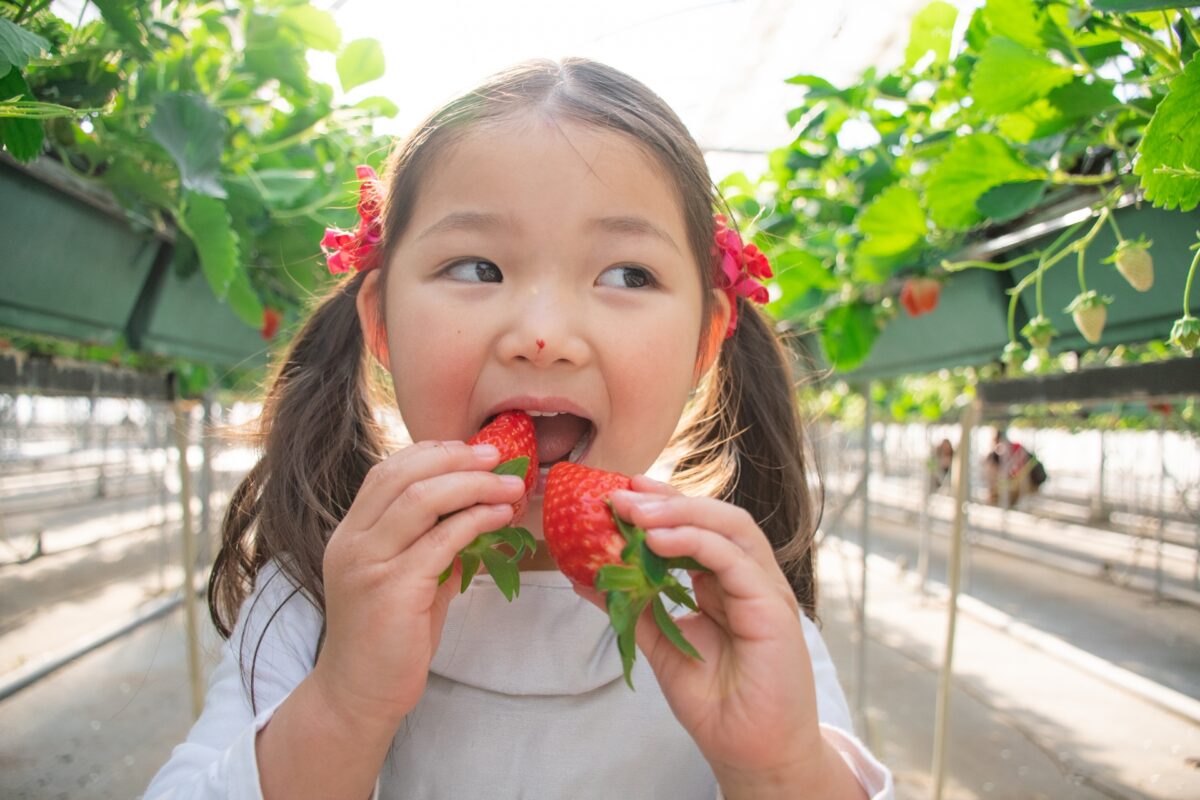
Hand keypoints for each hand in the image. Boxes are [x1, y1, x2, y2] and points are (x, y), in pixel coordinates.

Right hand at [311, 440, 526, 736]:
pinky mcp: (392, 588)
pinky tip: (500, 517)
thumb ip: (435, 546)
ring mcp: (368, 563)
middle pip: (404, 475)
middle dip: (457, 460)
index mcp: (350, 533)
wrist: (359, 694)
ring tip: (510, 486)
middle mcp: (352, 541)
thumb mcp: (410, 580)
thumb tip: (478, 516)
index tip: (472, 452)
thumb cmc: (388, 639)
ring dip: (474, 485)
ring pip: (422, 499)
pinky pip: (441, 539)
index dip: (432, 454)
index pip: (387, 472)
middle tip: (498, 458)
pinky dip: (476, 520)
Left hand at [601, 476, 828, 793]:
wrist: (751, 753)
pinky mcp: (773, 610)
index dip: (663, 503)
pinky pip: (736, 561)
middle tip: (620, 493)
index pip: (700, 525)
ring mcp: (766, 591)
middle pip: (717, 516)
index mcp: (728, 583)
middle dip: (668, 499)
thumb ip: (633, 607)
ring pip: (732, 527)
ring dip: (681, 512)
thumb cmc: (717, 704)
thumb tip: (587, 576)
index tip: (621, 491)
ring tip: (636, 512)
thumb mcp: (662, 645)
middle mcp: (751, 579)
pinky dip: (697, 542)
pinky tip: (660, 540)